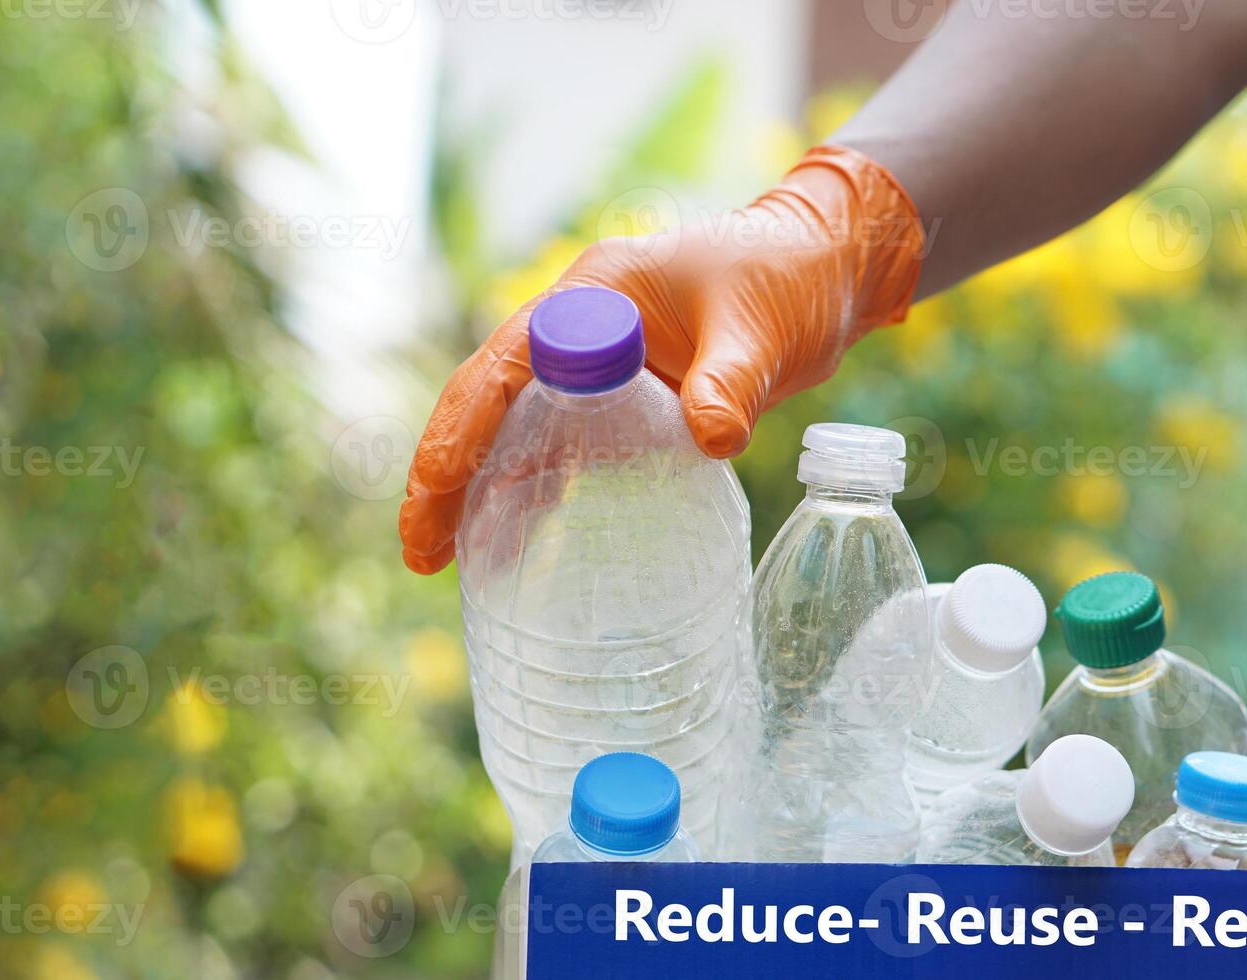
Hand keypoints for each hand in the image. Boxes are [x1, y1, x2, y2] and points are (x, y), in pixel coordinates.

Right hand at [398, 145, 924, 573]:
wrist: (827, 273)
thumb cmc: (789, 278)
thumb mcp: (761, 330)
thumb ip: (731, 382)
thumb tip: (713, 440)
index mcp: (595, 295)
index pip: (506, 362)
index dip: (466, 424)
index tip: (440, 484)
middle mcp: (580, 328)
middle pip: (488, 402)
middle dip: (446, 472)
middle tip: (419, 551)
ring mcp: (598, 365)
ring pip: (515, 431)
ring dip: (479, 491)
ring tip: (442, 562)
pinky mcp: (625, 400)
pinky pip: (563, 450)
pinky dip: (535, 493)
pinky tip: (514, 547)